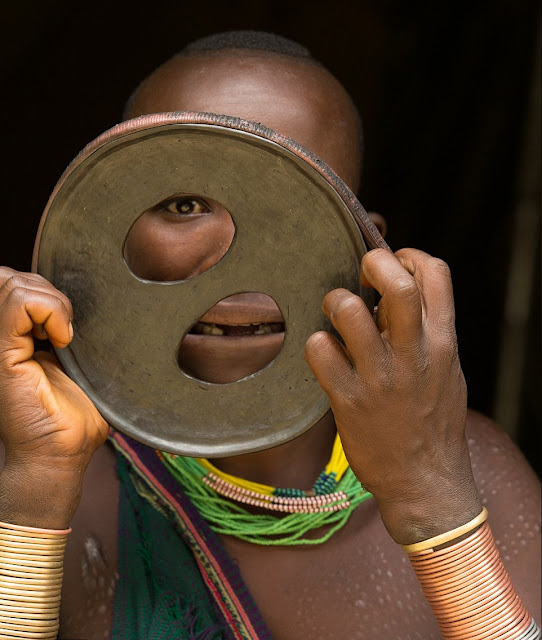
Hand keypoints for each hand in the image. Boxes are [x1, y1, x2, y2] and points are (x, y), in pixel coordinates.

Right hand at [0, 268, 107, 526]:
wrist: (61, 454)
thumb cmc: (75, 417)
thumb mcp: (80, 365)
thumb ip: (75, 333)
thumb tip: (99, 304)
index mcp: (16, 337)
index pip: (17, 284)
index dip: (46, 292)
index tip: (70, 326)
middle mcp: (3, 337)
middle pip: (13, 278)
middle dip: (49, 291)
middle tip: (69, 328)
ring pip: (15, 284)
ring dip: (52, 301)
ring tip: (66, 336)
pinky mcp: (2, 355)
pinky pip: (18, 304)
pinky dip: (50, 310)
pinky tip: (63, 340)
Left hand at [304, 248, 481, 543]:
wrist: (425, 482)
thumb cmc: (432, 422)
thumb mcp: (445, 371)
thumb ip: (426, 333)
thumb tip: (395, 296)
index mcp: (442, 343)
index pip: (436, 274)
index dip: (409, 257)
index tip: (393, 264)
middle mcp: (413, 355)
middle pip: (396, 284)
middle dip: (373, 264)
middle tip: (360, 275)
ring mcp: (379, 377)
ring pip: (347, 311)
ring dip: (335, 302)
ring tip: (334, 316)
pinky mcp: (348, 399)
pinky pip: (320, 350)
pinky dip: (316, 345)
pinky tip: (324, 354)